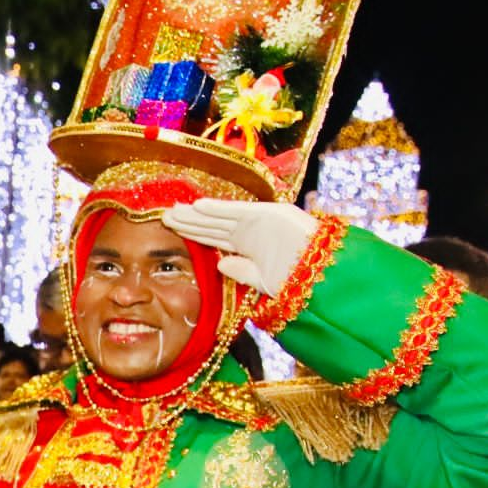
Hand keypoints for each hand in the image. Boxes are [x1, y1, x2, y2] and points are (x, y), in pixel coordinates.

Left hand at [163, 198, 318, 295]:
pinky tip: (197, 206)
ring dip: (196, 213)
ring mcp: (257, 221)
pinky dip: (217, 208)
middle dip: (188, 221)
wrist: (323, 275)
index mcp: (247, 246)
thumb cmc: (296, 281)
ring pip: (219, 216)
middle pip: (212, 225)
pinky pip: (236, 211)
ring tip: (173, 211)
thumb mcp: (262, 280)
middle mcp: (249, 231)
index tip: (172, 231)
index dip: (193, 233)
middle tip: (164, 216)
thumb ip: (241, 271)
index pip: (213, 238)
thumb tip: (220, 264)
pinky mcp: (266, 214)